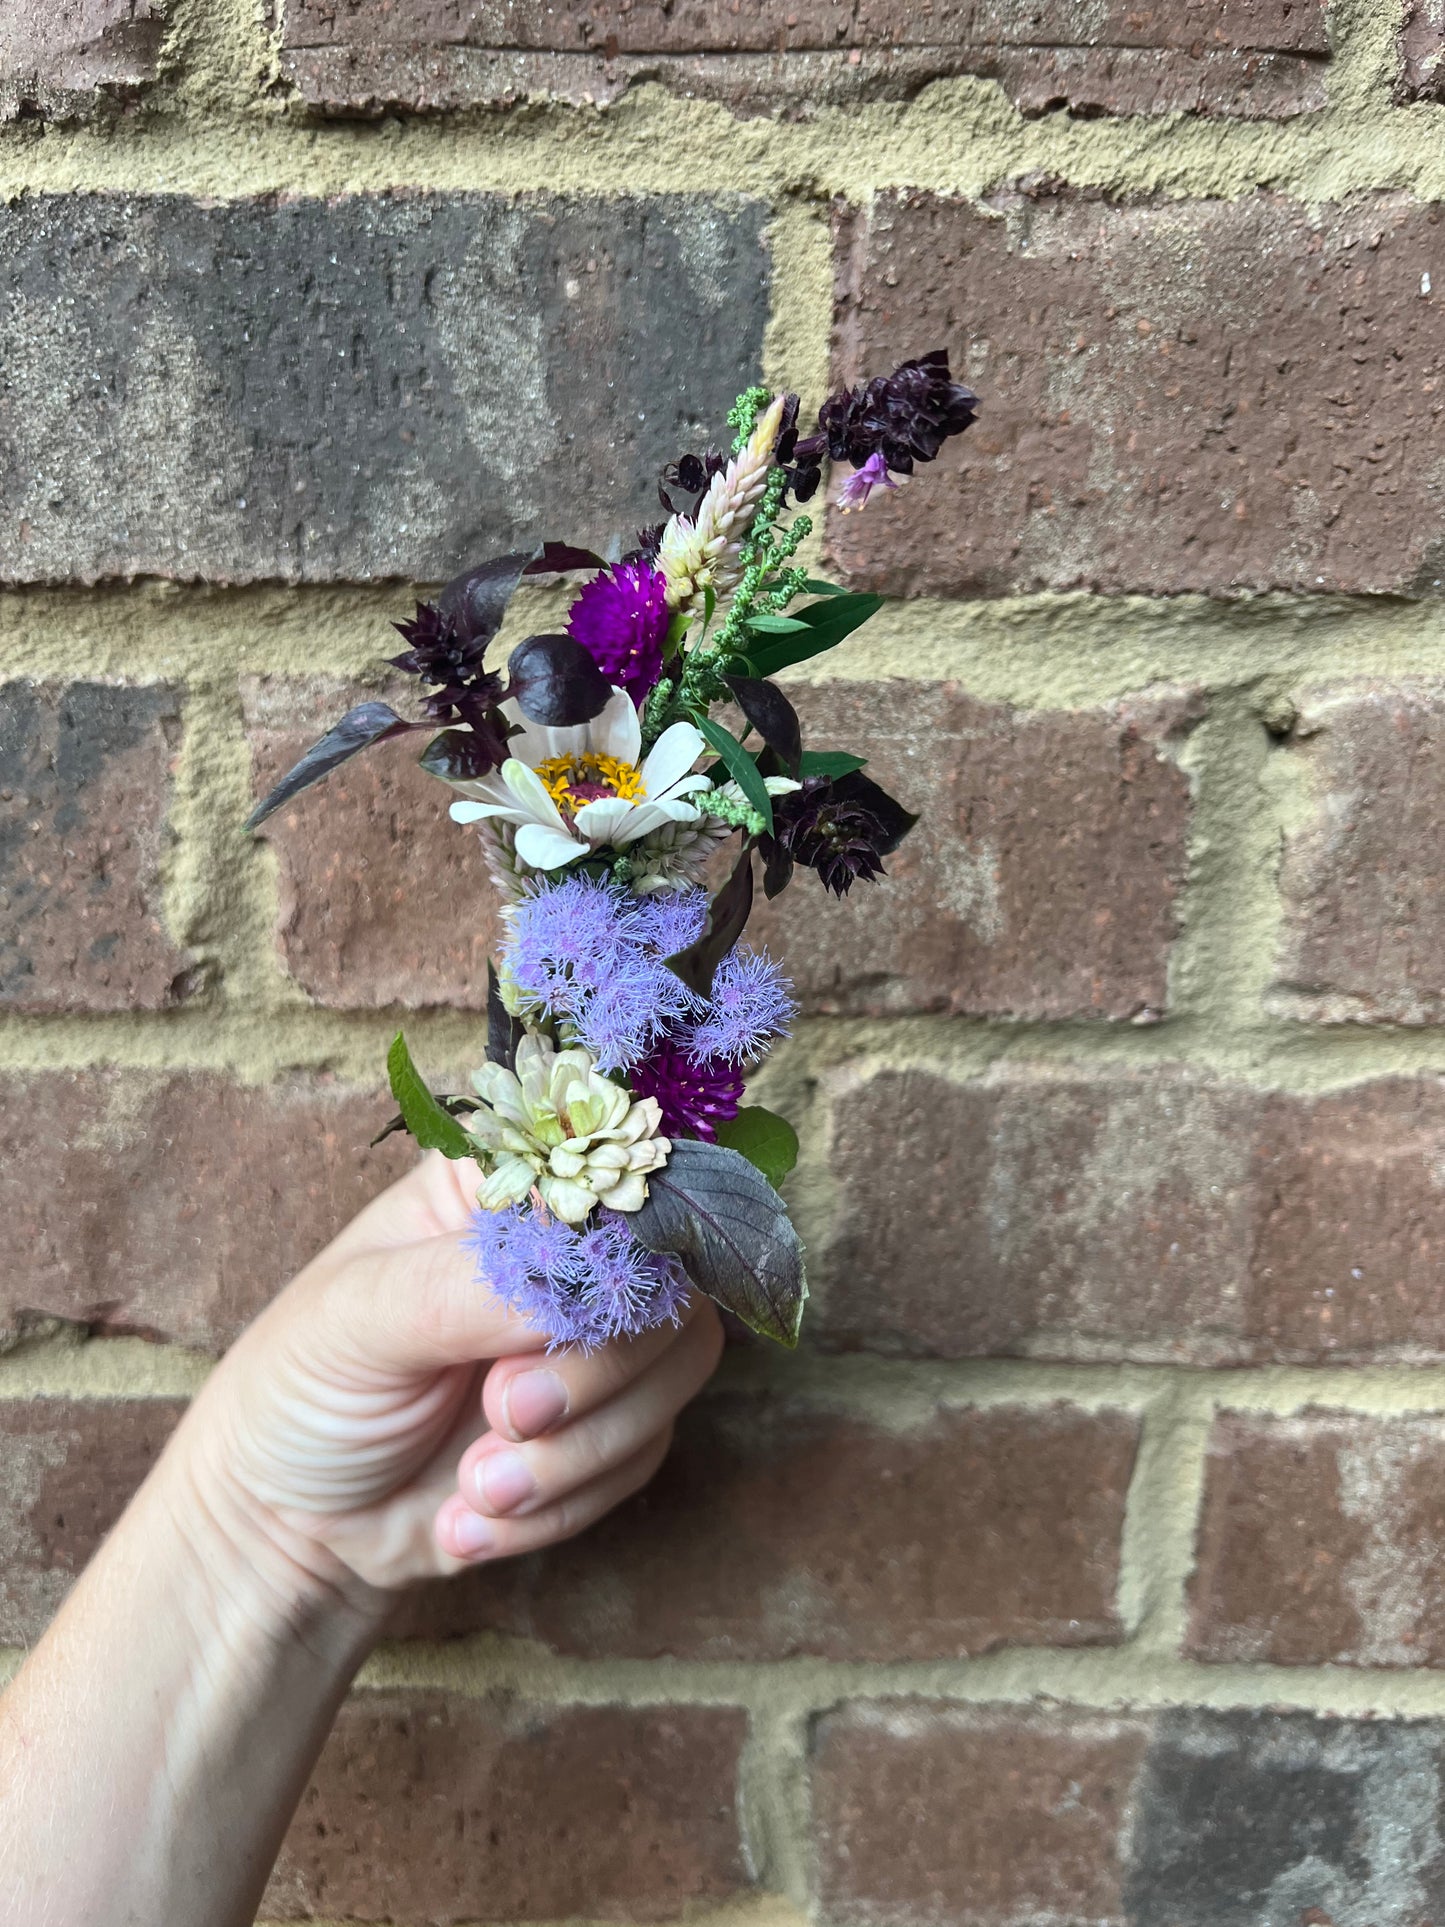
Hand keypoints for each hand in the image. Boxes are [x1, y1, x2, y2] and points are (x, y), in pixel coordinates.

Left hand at [176, 1150, 723, 1598]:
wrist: (289, 1525)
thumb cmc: (305, 1388)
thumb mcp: (359, 1318)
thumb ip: (466, 1288)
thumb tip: (575, 1281)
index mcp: (501, 1188)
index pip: (609, 1171)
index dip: (613, 1239)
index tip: (560, 1314)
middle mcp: (563, 1252)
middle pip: (665, 1279)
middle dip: (594, 1372)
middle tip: (506, 1414)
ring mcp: (591, 1340)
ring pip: (673, 1372)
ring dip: (576, 1454)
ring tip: (476, 1487)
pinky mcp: (603, 1427)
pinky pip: (644, 1456)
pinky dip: (561, 1504)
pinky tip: (469, 1519)